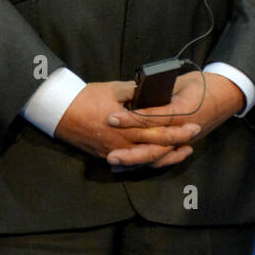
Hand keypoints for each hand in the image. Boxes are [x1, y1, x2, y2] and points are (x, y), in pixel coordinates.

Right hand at [54, 80, 201, 166]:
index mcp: (125, 126)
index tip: (193, 124)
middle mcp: (122, 144)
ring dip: (167, 157)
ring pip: (146, 160)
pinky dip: (147, 163)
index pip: (157, 130)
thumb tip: (155, 89)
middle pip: (155, 147)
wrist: (60, 113)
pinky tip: (158, 159)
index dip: (177, 129)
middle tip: (194, 136)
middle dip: (177, 142)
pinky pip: (132, 165)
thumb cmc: (86, 98)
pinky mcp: (108, 157)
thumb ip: (136, 91)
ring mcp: (115, 153)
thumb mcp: (113, 89)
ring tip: (183, 151)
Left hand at [104, 71, 244, 167]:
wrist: (225, 95)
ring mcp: (185, 141)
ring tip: (116, 163)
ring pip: (159, 156)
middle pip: (155, 147)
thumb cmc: (201, 86)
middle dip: (131, 153)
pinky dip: (146, 163)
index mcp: (183, 111)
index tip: (111, 118)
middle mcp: (184, 130)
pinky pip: (164, 158)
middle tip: (110, 154)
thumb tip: (135, 95)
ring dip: (136, 162)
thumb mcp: (179, 83)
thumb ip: (159, 91)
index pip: (153, 118)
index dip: (131, 119)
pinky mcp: (183, 145)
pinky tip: (130, 166)